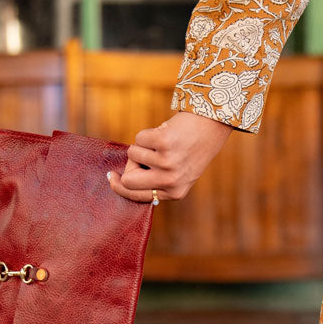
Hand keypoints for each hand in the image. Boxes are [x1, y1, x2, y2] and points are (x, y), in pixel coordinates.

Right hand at [107, 110, 233, 203]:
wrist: (211, 126)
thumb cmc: (190, 149)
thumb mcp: (179, 173)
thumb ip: (156, 181)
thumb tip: (123, 181)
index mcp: (175, 193)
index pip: (137, 196)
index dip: (120, 187)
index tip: (111, 176)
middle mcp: (171, 181)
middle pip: (128, 181)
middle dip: (129, 165)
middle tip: (140, 155)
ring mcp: (168, 163)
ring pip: (133, 154)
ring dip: (143, 145)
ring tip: (162, 142)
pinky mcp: (164, 143)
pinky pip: (139, 138)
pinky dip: (149, 132)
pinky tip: (166, 132)